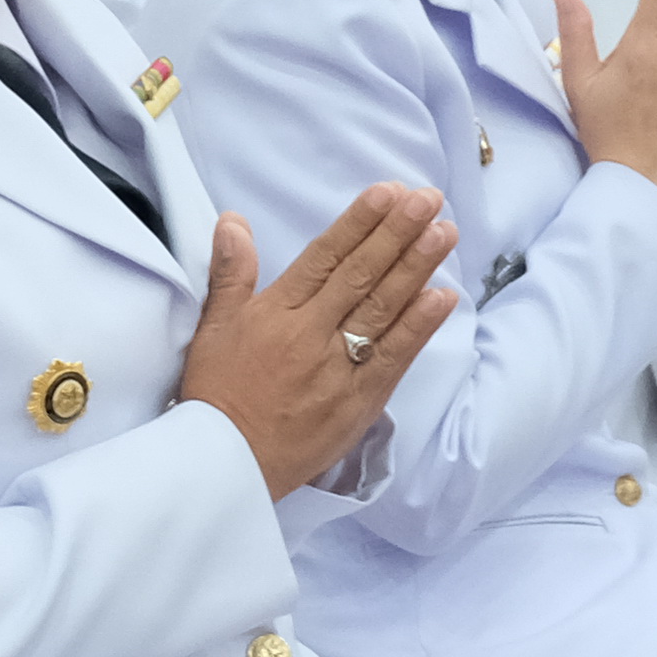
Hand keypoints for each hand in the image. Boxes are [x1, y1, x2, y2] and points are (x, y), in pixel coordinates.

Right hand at [179, 186, 459, 497]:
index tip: (387, 192)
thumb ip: (230, 273)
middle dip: (398, 233)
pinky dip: (419, 326)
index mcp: (276, 314)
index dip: (359, 223)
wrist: (228, 464)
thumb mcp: (212, 329)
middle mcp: (311, 335)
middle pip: (362, 276)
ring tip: (443, 233)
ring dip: (417, 268)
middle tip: (428, 199)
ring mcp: (339, 368)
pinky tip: (442, 297)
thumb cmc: (217, 395)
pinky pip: (394, 357)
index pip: (325, 257)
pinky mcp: (360, 401)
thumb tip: (234, 222)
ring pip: (383, 309)